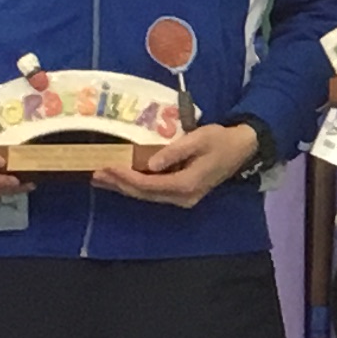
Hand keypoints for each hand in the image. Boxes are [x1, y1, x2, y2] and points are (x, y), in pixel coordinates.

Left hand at [98, 120, 259, 207]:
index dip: (126, 177)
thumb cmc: (220, 140)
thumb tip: (150, 163)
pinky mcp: (182, 194)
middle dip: (118, 184)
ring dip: (123, 187)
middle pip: (144, 194)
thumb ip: (174, 151)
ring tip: (101, 178)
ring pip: (147, 196)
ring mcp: (183, 198)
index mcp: (186, 184)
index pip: (148, 184)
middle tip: (95, 173)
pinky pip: (154, 193)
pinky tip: (121, 180)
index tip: (107, 166)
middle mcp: (182, 197)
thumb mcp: (199, 139)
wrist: (242, 149)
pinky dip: (135, 186)